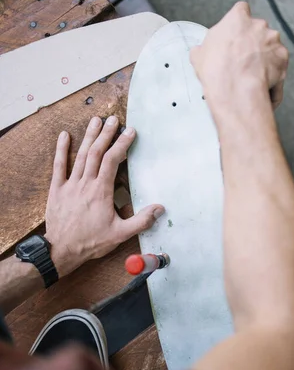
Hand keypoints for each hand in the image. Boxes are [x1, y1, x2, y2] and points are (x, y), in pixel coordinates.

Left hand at [45, 116, 164, 276]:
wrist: (61, 250)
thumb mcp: (120, 234)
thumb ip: (141, 220)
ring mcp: (70, 185)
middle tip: (113, 119)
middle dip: (106, 134)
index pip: (113, 161)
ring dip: (89, 137)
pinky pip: (59, 166)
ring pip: (81, 155)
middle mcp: (86, 183)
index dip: (122, 144)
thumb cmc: (91, 242)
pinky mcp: (57, 189)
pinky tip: (65, 135)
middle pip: (97, 152)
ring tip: (96, 121)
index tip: (130, 131)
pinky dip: (62, 149)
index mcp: (102, 192)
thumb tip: (160, 209)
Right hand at [190, 2, 288, 120]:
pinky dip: (273, 74)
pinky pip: (278, 65)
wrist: (235, 89)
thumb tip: (202, 52)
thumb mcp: (199, 55)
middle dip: (253, 43)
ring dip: (264, 58)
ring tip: (252, 76)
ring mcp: (274, 41)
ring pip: (270, 47)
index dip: (240, 23)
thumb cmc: (216, 70)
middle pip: (258, 30)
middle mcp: (259, 25)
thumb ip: (206, 47)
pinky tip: (261, 85)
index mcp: (238, 18)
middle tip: (243, 60)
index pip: (241, 10)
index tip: (237, 33)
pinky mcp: (283, 58)